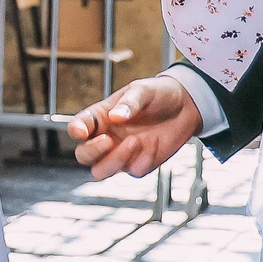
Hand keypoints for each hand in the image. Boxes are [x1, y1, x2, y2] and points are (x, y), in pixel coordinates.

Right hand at [68, 76, 202, 178]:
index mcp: (99, 117)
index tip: (82, 132)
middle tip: (108, 140)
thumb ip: (129, 102)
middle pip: (83, 155)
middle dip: (92, 152)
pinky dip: (143, 160)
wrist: (186, 107)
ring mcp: (121, 154)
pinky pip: (134, 171)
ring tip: (135, 141)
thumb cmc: (158, 94)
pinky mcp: (139, 164)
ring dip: (115, 160)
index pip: (77, 127)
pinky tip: (156, 144)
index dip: (75, 131)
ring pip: (101, 171)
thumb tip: (116, 117)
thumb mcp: (144, 90)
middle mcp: (105, 138)